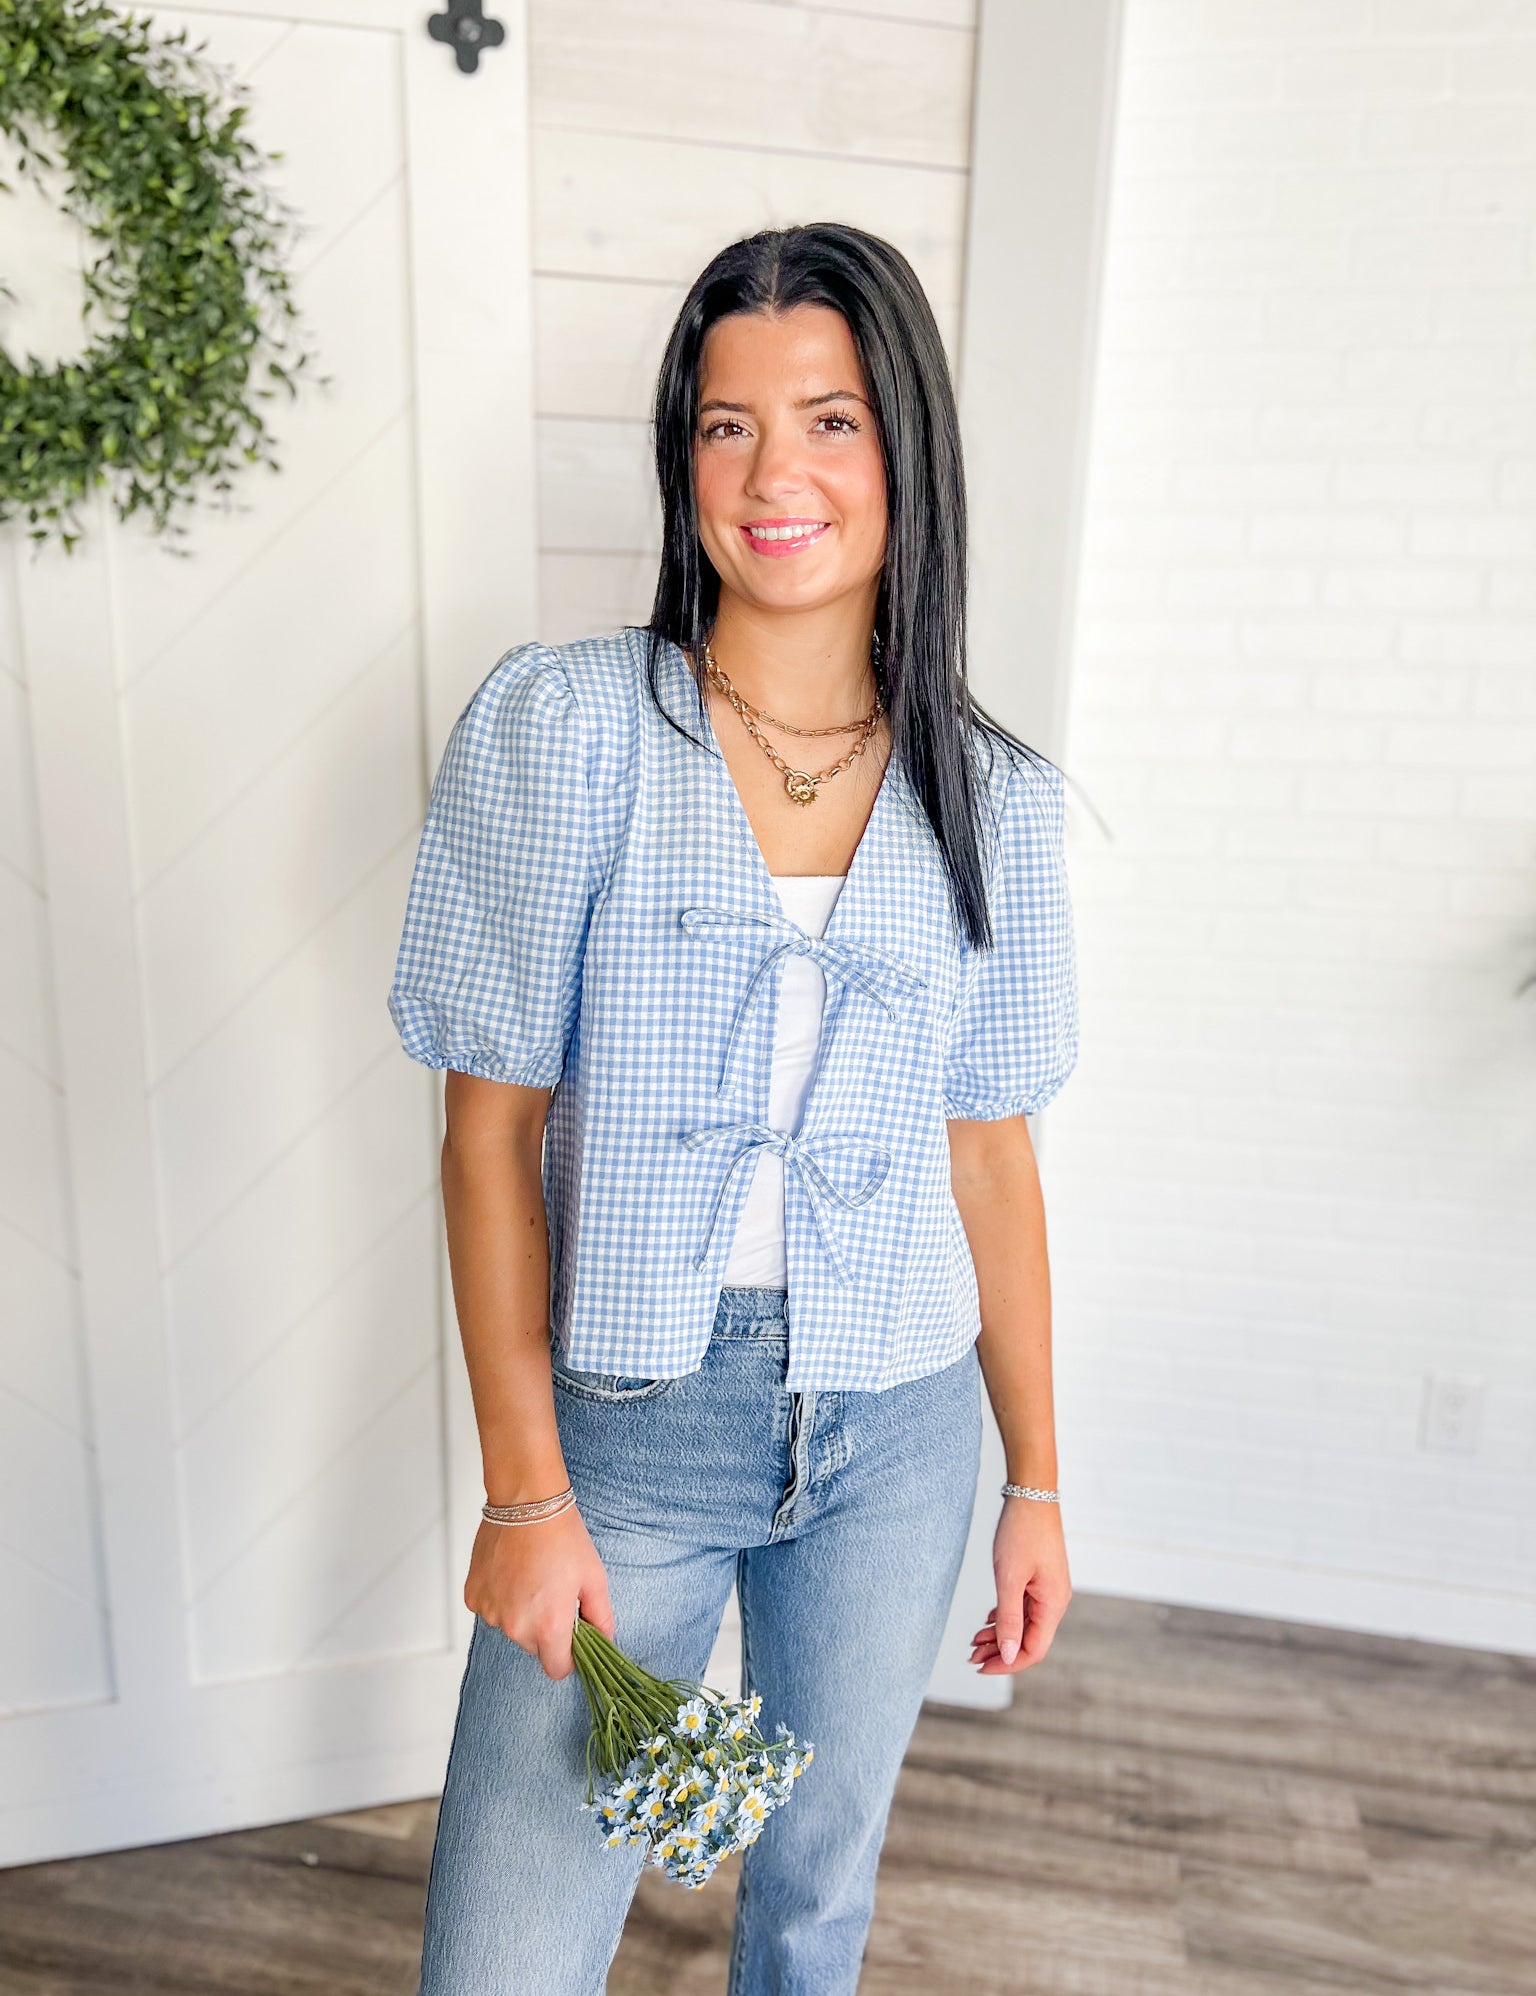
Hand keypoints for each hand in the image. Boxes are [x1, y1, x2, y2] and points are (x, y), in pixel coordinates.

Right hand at [465, 1504, 614, 1680]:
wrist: (527, 1504)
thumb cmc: (562, 1537)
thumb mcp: (594, 1578)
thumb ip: (601, 1617)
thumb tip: (605, 1641)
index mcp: (549, 1627)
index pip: (557, 1669)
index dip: (568, 1656)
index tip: (571, 1636)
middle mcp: (516, 1627)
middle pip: (534, 1648)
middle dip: (545, 1630)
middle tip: (553, 1594)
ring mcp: (491, 1612)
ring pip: (511, 1628)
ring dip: (521, 1613)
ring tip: (532, 1577)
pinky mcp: (474, 1597)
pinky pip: (490, 1609)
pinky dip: (500, 1598)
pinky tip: (511, 1573)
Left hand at [969, 1498, 1070, 1673]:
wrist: (1031, 1495)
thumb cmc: (1021, 1532)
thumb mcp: (1009, 1578)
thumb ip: (1008, 1619)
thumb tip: (1007, 1655)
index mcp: (1053, 1604)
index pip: (1033, 1650)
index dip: (1007, 1664)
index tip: (981, 1667)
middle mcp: (1055, 1601)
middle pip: (1028, 1639)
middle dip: (1000, 1651)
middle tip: (971, 1656)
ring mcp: (1048, 1590)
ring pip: (1024, 1624)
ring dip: (1000, 1635)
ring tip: (974, 1641)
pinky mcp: (1040, 1579)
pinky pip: (1024, 1608)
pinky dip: (1005, 1617)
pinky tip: (988, 1621)